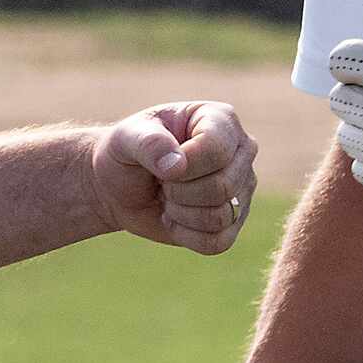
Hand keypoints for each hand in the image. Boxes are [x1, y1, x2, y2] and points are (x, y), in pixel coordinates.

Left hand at [88, 101, 259, 252]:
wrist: (120, 185)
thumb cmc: (127, 152)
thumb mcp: (126, 138)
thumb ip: (148, 144)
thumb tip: (177, 166)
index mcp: (221, 120)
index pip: (216, 150)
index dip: (183, 166)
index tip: (159, 165)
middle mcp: (242, 151)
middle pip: (222, 187)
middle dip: (178, 191)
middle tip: (162, 181)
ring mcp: (242, 188)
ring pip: (221, 217)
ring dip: (180, 214)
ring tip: (168, 197)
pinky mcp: (234, 221)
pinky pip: (218, 242)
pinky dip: (186, 236)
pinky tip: (174, 218)